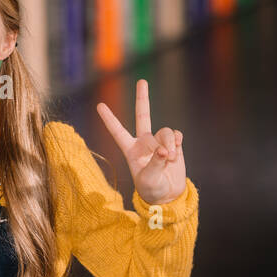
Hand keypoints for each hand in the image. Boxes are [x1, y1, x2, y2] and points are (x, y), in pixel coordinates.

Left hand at [96, 79, 187, 206]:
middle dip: (142, 98)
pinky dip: (176, 142)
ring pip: (165, 131)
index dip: (109, 118)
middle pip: (143, 115)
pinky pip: (175, 135)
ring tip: (170, 159)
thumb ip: (156, 163)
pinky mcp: (173, 144)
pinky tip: (176, 153)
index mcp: (130, 149)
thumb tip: (165, 150)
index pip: (117, 131)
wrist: (168, 195)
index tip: (99, 105)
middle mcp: (143, 142)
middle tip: (142, 81)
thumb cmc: (152, 189)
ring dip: (169, 143)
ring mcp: (158, 142)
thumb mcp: (149, 179)